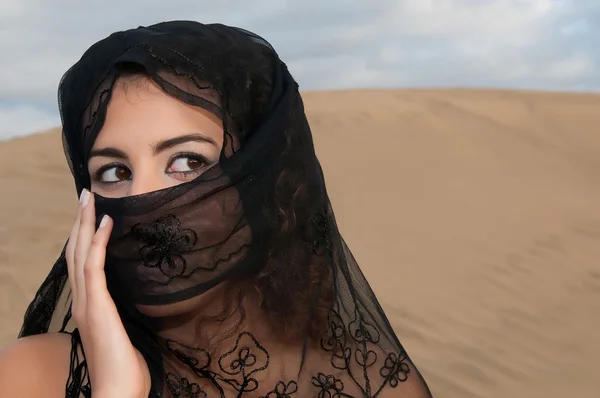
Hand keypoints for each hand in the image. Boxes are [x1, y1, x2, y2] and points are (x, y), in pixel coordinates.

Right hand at [66, 189, 150, 397]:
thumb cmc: (125, 367)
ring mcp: (87, 303)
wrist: (117, 391)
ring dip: (85, 224)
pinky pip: (94, 267)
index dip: (84, 237)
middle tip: (86, 195)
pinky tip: (106, 223)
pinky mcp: (97, 306)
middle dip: (80, 222)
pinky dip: (98, 243)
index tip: (92, 214)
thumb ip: (124, 312)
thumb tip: (139, 296)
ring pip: (81, 254)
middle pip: (76, 252)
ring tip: (91, 199)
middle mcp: (82, 300)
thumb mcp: (125, 331)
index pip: (82, 263)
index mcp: (89, 305)